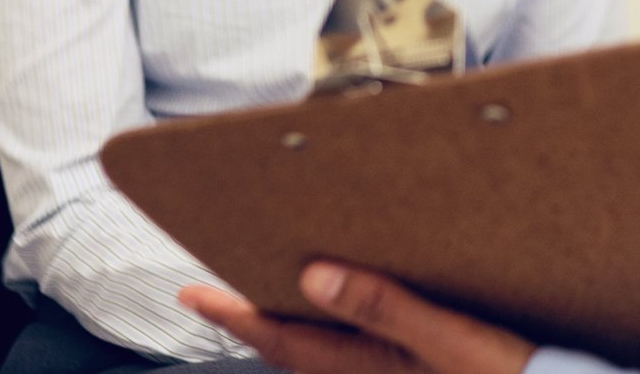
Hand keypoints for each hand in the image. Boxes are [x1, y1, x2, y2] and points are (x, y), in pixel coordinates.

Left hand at [180, 263, 536, 373]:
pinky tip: (347, 316)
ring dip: (292, 327)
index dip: (233, 315)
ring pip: (323, 355)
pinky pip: (354, 356)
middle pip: (295, 350)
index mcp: (368, 367)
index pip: (282, 339)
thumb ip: (382, 305)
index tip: (190, 295)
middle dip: (255, 320)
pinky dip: (334, 335)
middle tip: (218, 293)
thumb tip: (314, 276)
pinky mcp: (414, 373)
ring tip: (272, 297)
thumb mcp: (449, 336)